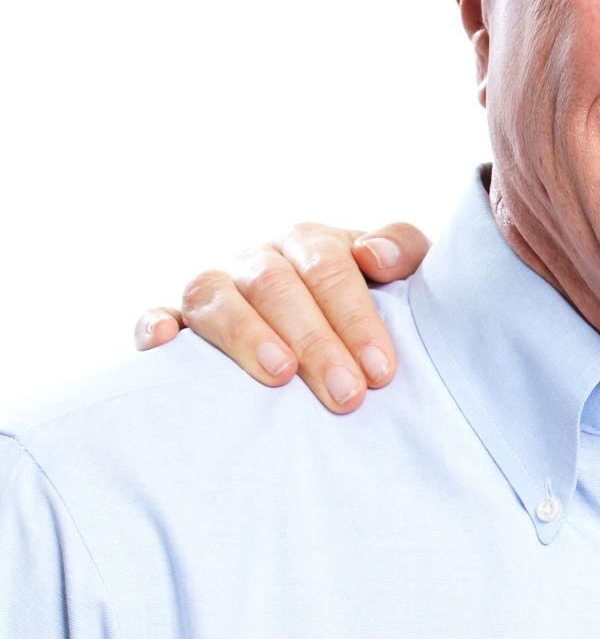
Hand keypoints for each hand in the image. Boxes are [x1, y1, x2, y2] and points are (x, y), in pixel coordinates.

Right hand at [134, 219, 427, 410]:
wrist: (336, 340)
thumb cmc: (377, 311)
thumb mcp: (406, 278)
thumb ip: (406, 252)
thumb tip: (376, 256)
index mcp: (310, 244)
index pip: (328, 266)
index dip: (354, 315)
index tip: (381, 369)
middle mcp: (258, 262)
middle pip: (274, 286)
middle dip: (314, 340)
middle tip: (347, 394)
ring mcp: (216, 291)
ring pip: (213, 295)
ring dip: (245, 334)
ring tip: (279, 375)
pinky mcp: (179, 324)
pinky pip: (157, 315)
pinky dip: (155, 326)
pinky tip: (165, 345)